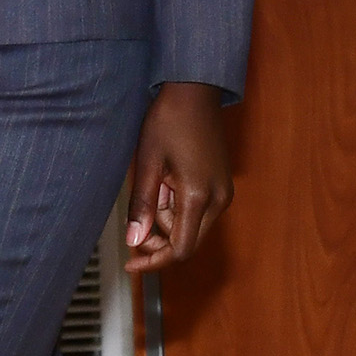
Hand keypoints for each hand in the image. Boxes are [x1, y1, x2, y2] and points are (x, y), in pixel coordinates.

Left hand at [121, 82, 231, 273]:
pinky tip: (165, 185)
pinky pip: (200, 211)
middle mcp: (218, 199)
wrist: (194, 91)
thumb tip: (135, 241)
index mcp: (199, 196)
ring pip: (193, 227)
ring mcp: (223, 192)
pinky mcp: (221, 185)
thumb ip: (142, 206)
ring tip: (153, 186)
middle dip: (160, 241)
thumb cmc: (169, 120)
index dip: (154, 261)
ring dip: (168, 220)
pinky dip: (179, 209)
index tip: (131, 264)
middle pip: (188, 243)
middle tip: (136, 221)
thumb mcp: (147, 163)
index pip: (180, 249)